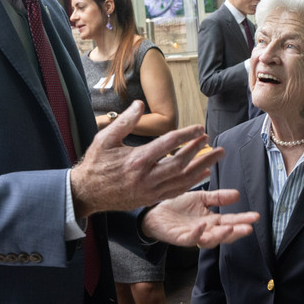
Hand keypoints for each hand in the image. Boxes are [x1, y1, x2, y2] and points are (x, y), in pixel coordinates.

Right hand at [69, 102, 219, 216]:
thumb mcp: (105, 139)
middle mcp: (146, 177)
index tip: (200, 128)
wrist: (87, 193)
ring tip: (216, 157)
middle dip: (200, 153)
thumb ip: (125, 122)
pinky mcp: (150, 199)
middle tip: (216, 143)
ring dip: (202, 168)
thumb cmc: (95, 163)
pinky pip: (176, 191)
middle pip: (181, 164)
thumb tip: (140, 104)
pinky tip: (203, 174)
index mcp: (136, 160)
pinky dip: (191, 183)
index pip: (168, 144)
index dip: (186, 135)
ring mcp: (150, 191)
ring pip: (182, 180)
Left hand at [141, 189, 258, 247]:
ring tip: (230, 228)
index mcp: (211, 221)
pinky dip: (197, 233)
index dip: (243, 219)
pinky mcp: (180, 238)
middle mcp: (205, 230)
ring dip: (221, 235)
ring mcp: (193, 235)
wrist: (155, 211)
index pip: (230, 221)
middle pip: (224, 234)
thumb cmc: (178, 206)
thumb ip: (218, 198)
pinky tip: (202, 226)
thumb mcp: (201, 198)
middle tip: (248, 228)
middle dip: (237, 231)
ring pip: (210, 240)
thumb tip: (237, 194)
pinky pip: (190, 238)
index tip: (255, 216)